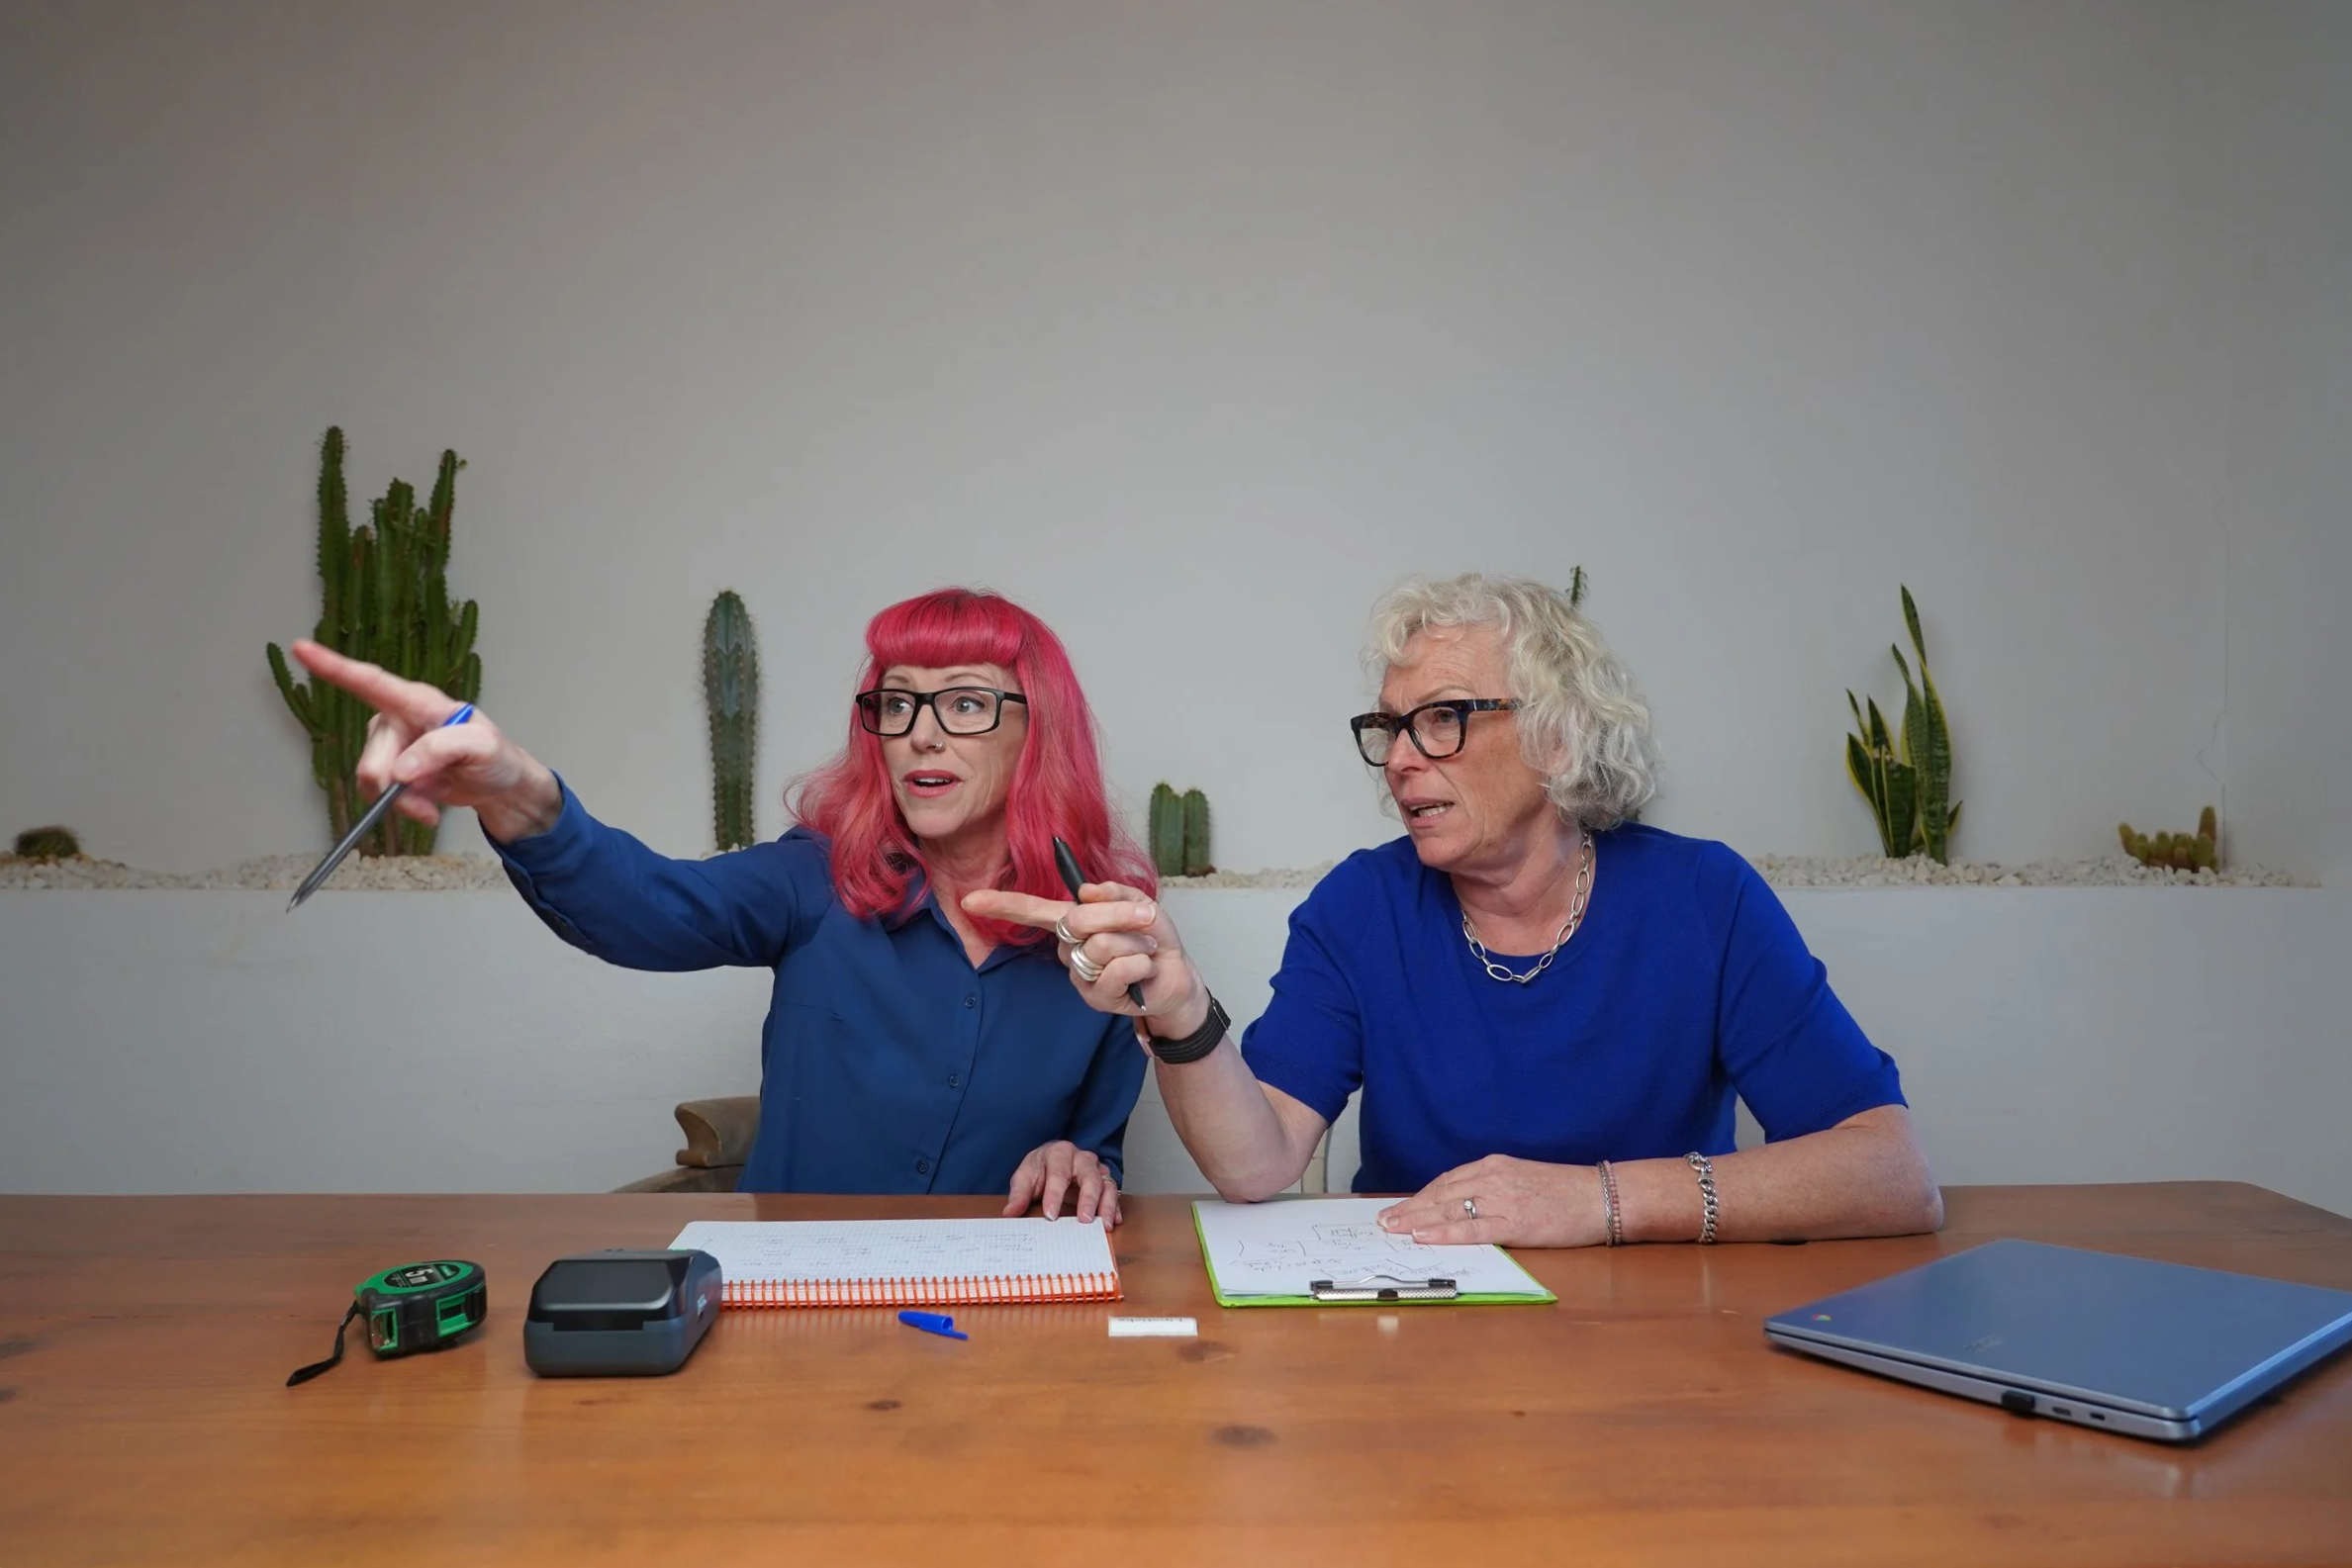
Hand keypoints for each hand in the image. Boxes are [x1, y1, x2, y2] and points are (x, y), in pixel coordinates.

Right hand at [289, 640, 560, 841]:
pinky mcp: (391, 771)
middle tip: (428, 801)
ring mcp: (391, 747)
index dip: (334, 666)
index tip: (300, 647)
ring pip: (371, 779)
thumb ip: (443, 749)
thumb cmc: (494, 755)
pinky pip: (379, 795)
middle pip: (372, 757)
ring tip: (432, 805)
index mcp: (417, 702)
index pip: (371, 681)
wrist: (498, 785)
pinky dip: (403, 808)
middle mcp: (396, 719)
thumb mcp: (481, 747)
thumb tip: (402, 769)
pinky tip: (427, 809)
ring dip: (401, 801)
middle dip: (394, 786)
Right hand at [960, 882, 1215, 1040]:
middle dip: (1118, 914)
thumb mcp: (1140, 905)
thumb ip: (1114, 894)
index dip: (1002, 905)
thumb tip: (1085, 890)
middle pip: (1076, 920)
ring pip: (1102, 945)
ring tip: (1146, 950)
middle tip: (1146, 917)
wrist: (1175, 976)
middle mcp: (1069, 947)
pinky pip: (1118, 969)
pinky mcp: (1096, 997)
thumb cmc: (1151, 938)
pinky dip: (1141, 963)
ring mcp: (1080, 974)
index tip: (970, 900)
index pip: (1032, 911)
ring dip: (1137, 942)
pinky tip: (1144, 970)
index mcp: (1073, 922)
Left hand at [1002, 1140, 1121, 1226]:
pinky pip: (1114, 1192)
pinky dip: (1115, 1207)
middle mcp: (1082, 1158)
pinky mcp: (1104, 1181)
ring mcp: (1096, 1169)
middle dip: (1088, 1199)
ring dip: (1106, 1205)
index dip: (1055, 1195)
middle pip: (1089, 1176)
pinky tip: (1113, 1222)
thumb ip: (1019, 1194)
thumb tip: (1010, 1213)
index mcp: (1059, 1153)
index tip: (1051, 1216)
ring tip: (1104, 1226)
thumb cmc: (1039, 1170)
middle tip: (1084, 1221)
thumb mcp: (1025, 1178)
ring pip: (1106, 1184)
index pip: (1059, 1173)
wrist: (1051, 1162)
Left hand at [1375, 1154, 1606, 1247]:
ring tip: (1393, 1230)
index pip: (1447, 1182)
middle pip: (1441, 1194)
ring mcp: (1503, 1199)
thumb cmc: (1567, 1192)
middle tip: (1383, 1222)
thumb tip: (1465, 1208)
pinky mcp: (1515, 1222)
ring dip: (1417, 1220)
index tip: (1399, 1208)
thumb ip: (1495, 1189)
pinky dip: (1445, 1233)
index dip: (1419, 1197)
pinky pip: (1472, 1228)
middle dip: (1409, 1209)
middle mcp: (1493, 1178)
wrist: (1602, 1195)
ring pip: (1449, 1210)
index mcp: (1494, 1166)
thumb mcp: (1524, 1179)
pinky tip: (1424, 1237)